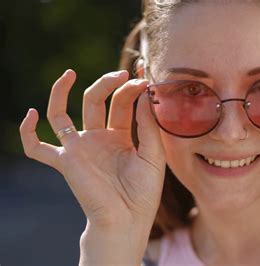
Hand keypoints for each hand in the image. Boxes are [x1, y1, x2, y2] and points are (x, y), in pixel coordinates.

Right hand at [19, 70, 165, 228]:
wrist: (129, 219)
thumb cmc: (144, 191)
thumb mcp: (153, 153)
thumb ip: (147, 125)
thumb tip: (144, 93)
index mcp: (120, 135)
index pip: (121, 103)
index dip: (132, 88)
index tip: (145, 76)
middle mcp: (97, 138)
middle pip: (95, 100)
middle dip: (108, 84)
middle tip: (124, 74)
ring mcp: (79, 148)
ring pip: (61, 114)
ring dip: (62, 91)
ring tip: (71, 73)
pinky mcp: (65, 161)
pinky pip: (37, 147)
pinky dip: (27, 132)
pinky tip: (31, 113)